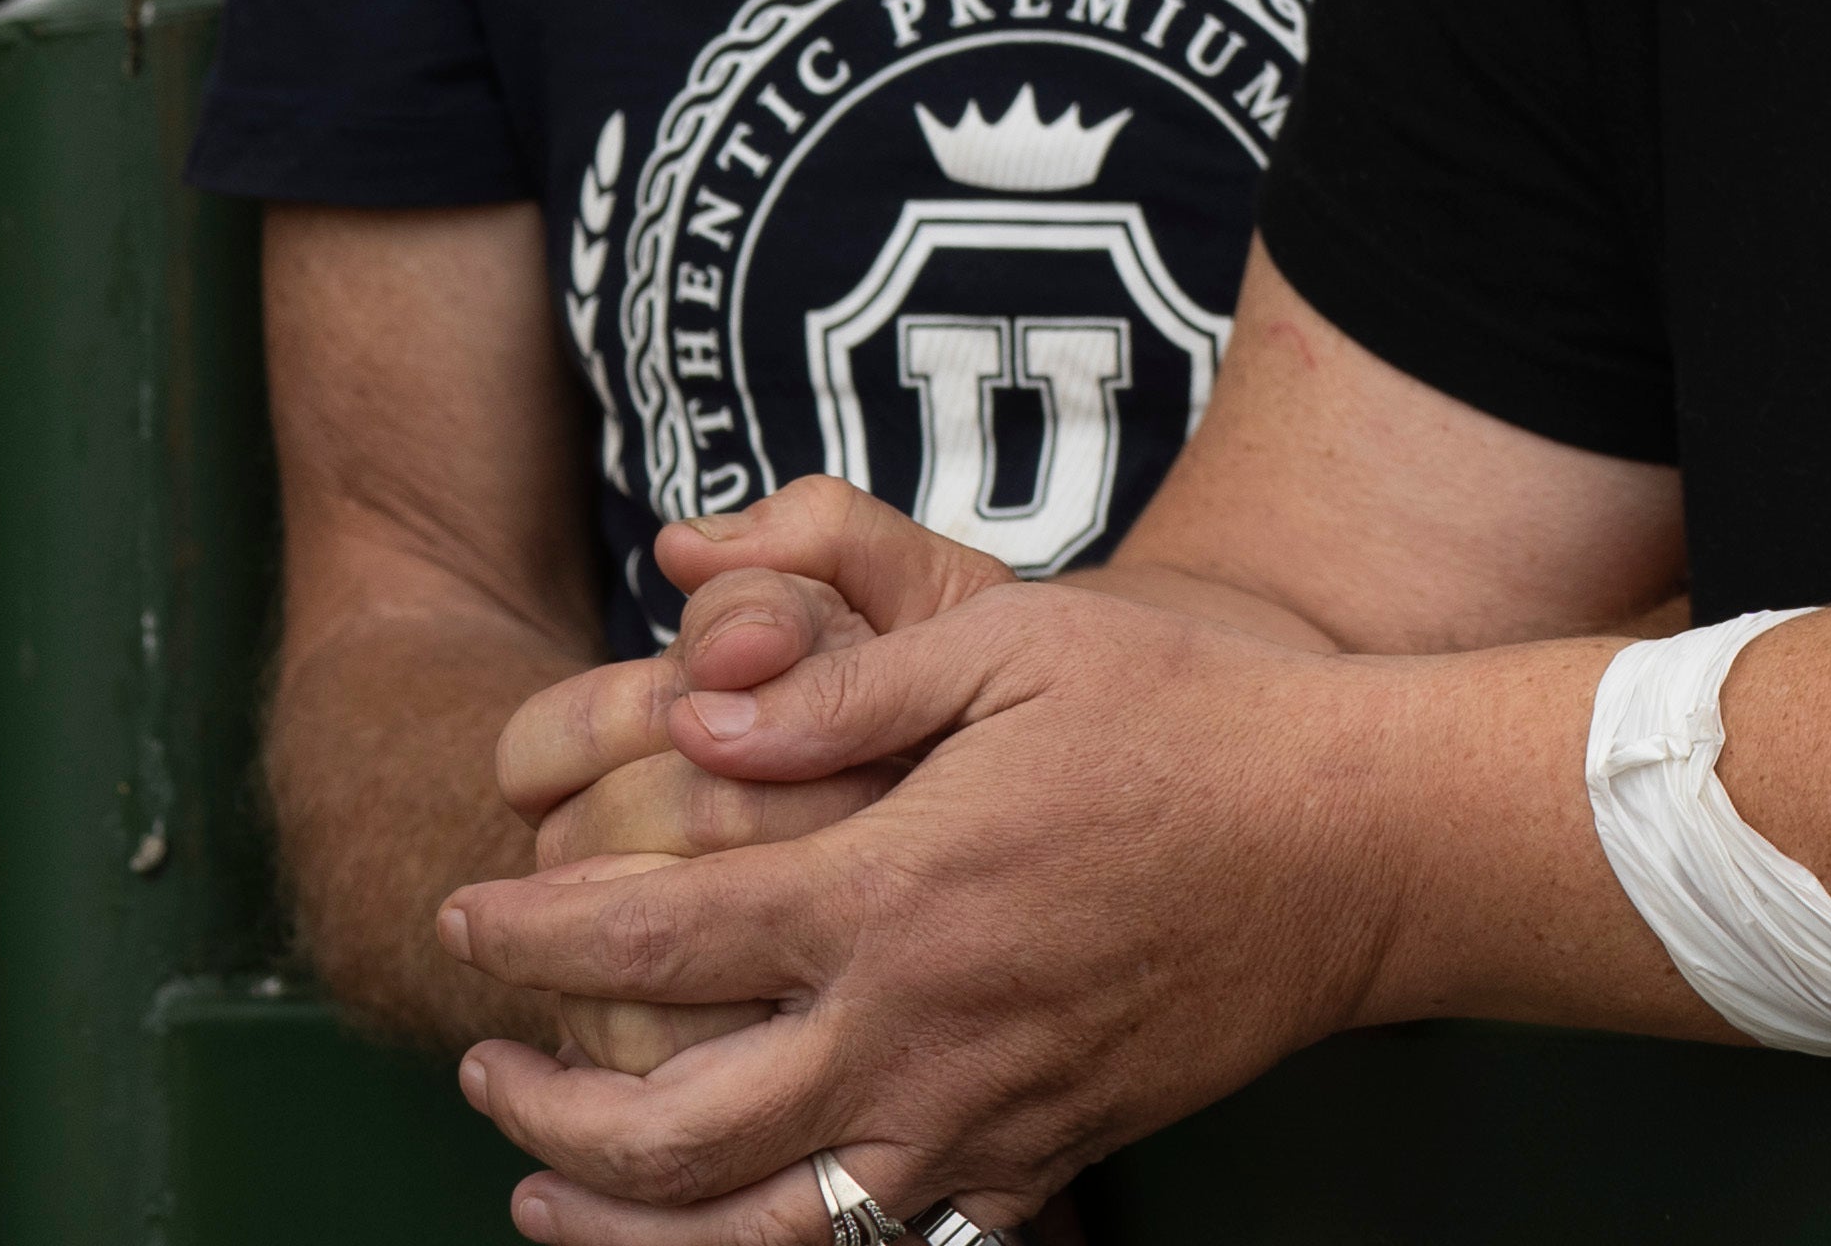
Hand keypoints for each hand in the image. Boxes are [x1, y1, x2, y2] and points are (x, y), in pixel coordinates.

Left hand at [437, 568, 1380, 1245]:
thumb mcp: (1021, 644)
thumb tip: (690, 724)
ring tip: (547, 1194)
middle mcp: (915, 1031)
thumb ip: (847, 682)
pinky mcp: (1039, 1162)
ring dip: (621, 1227)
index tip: (466, 915)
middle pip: (663, 1130)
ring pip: (751, 1234)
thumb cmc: (1198, 721)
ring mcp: (977, 1117)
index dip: (529, 935)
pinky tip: (729, 1224)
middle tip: (483, 1066)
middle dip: (538, 1109)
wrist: (1363, 846)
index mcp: (895, 891)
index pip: (649, 939)